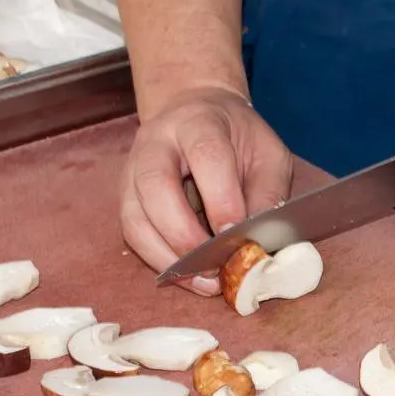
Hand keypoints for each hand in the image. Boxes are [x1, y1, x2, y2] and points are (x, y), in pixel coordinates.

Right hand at [120, 87, 292, 295]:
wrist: (197, 114)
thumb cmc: (238, 139)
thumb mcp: (268, 154)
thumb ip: (268, 193)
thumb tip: (260, 241)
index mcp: (198, 122)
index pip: (206, 155)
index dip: (221, 199)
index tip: (237, 235)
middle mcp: (156, 142)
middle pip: (155, 186)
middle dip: (185, 234)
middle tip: (216, 266)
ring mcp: (133, 169)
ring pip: (136, 217)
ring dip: (168, 256)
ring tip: (204, 281)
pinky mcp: (126, 196)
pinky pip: (133, 233)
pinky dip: (159, 260)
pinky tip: (188, 277)